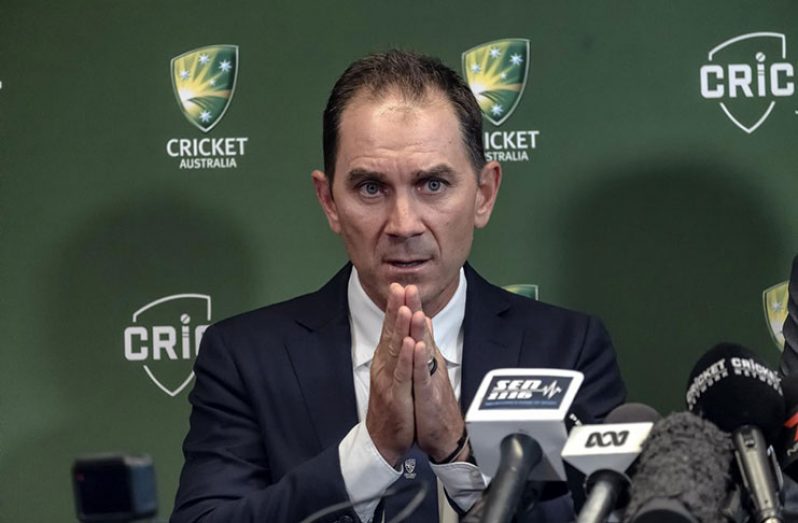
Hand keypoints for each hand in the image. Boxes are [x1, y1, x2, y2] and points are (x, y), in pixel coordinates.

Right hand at [365, 284, 415, 466]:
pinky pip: (402, 374)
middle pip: (391, 332)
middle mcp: (384, 366)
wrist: (383, 441)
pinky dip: (406, 358)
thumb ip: (402, 351)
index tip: (401, 286)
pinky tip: (410, 343)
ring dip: (402, 328)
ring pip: (396, 349)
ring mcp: (389, 380)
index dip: (396, 307)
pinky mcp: (397, 396)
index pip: (391, 328)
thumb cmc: (393, 408)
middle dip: (397, 309)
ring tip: (407, 308)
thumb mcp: (397, 375)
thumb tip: (410, 327)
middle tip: (401, 287)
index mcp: (386, 360)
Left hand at [407, 300, 467, 462]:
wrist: (444, 437)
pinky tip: (416, 345)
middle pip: (421, 333)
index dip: (410, 307)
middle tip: (408, 287)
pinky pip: (423, 375)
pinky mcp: (430, 395)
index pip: (417, 329)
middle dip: (414, 309)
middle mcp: (430, 364)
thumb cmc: (434, 404)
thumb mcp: (429, 370)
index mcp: (426, 358)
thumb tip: (426, 321)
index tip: (402, 286)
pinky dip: (419, 360)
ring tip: (412, 309)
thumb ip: (428, 344)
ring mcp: (430, 378)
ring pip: (423, 350)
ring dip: (418, 329)